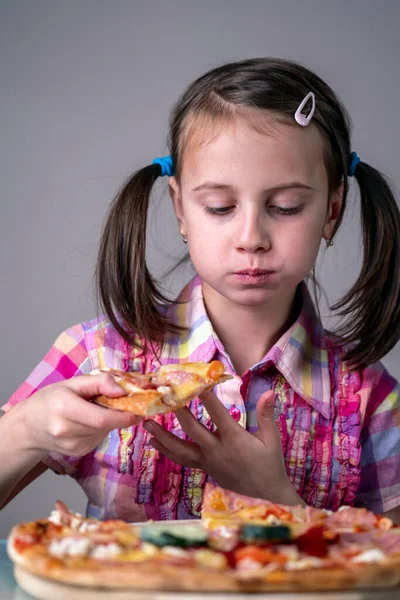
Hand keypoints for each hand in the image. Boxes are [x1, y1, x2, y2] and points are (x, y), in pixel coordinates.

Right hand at [18, 373, 140, 456]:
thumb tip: (124, 392)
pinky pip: (99, 437)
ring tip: (92, 410)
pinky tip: (86, 422)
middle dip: (116, 414)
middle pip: (105, 425)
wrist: (29, 426)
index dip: (123, 416)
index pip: (101, 418)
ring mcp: (72, 446)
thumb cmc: (51, 399)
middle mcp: (66, 430)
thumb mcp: (73, 382)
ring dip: (107, 421)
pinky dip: (100, 428)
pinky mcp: (78, 453)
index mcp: (64, 407)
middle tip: (114, 402)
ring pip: (104, 431)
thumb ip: (100, 382)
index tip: (138, 410)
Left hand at [143, 390, 303, 504]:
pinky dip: (167, 450)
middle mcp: (217, 450)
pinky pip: (182, 460)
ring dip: (162, 435)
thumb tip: (269, 392)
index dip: (205, 396)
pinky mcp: (204, 469)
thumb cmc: (270, 465)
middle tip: (164, 397)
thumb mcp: (272, 440)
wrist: (265, 496)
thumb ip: (266, 415)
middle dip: (177, 412)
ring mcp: (208, 461)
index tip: (195, 381)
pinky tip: (154, 442)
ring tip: (146, 423)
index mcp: (234, 439)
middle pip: (192, 429)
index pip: (217, 413)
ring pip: (180, 448)